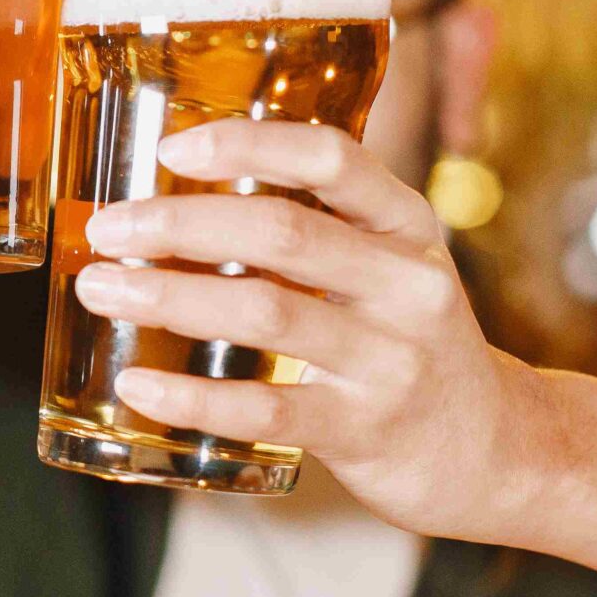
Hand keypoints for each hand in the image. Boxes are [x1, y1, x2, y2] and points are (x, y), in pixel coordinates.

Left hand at [79, 119, 556, 540]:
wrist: (495, 452)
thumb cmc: (409, 342)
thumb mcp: (388, 267)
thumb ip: (315, 227)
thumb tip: (180, 190)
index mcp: (406, 226)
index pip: (332, 159)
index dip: (249, 144)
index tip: (173, 147)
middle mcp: (405, 284)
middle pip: (281, 233)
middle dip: (179, 224)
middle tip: (107, 229)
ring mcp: (389, 361)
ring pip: (265, 313)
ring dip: (170, 296)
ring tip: (101, 288)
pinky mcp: (364, 430)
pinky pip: (265, 409)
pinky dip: (191, 396)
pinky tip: (137, 383)